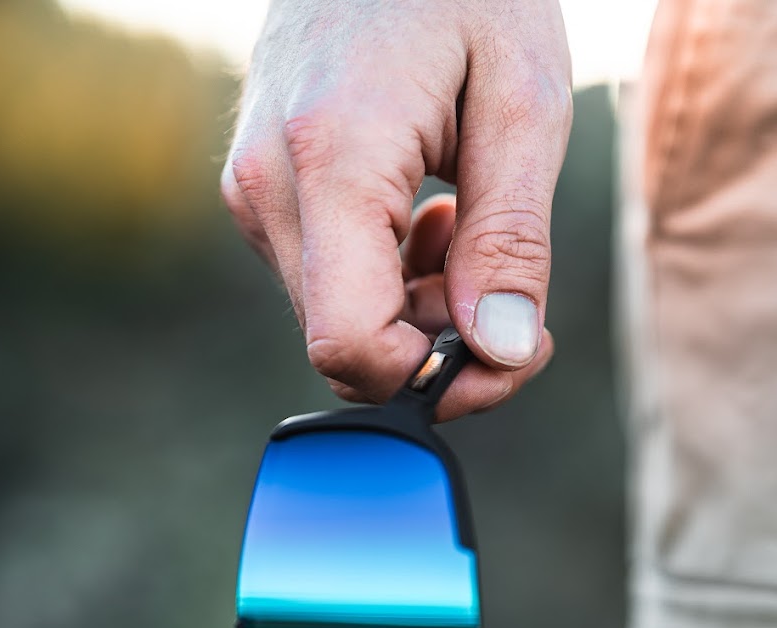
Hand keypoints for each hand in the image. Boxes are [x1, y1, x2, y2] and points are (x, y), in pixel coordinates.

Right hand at [222, 0, 572, 419]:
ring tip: (469, 226)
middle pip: (344, 351)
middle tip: (512, 299)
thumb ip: (510, 239)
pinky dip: (390, 280)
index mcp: (332, 159)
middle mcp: (270, 186)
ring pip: (337, 325)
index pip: (351, 344)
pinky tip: (430, 216)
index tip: (505, 349)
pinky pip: (327, 285)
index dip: (434, 377)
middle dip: (438, 352)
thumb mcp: (523, 101)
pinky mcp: (261, 193)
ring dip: (418, 312)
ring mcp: (254, 191)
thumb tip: (497, 352)